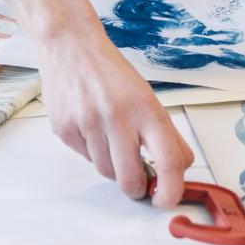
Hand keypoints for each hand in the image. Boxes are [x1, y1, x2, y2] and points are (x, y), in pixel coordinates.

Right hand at [0, 0, 192, 208]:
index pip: (168, 160)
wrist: (70, 45)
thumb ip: (164, 133)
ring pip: (106, 172)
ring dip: (113, 166)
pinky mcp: (64, 129)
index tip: (167, 199)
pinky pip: (85, 158)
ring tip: (111, 138)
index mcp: (145, 107)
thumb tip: (180, 169)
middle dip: (136, 188)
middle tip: (139, 181)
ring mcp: (87, 123)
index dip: (171, 190)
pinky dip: (92, 151)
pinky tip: (90, 126)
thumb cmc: (111, 72)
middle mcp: (117, 116)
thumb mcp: (146, 96)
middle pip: (131, 180)